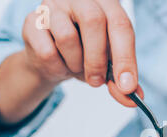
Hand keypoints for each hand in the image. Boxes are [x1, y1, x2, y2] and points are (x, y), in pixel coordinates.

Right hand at [22, 0, 142, 106]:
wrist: (51, 59)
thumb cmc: (85, 55)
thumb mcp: (109, 67)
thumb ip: (121, 81)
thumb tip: (133, 98)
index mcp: (106, 4)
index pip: (121, 25)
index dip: (126, 58)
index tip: (127, 86)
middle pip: (94, 21)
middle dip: (98, 60)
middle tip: (97, 81)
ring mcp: (54, 6)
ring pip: (67, 37)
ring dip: (75, 64)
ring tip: (76, 67)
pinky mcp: (32, 21)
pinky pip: (47, 51)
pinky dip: (57, 67)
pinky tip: (59, 63)